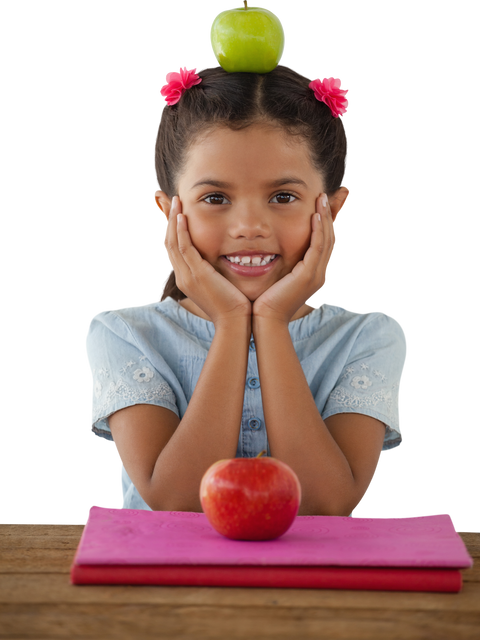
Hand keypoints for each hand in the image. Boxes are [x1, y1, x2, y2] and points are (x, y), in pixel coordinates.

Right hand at [162, 196, 252, 327]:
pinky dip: (181, 230)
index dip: (172, 230)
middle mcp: (182, 276)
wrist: (236, 322)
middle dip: (167, 220)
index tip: (176, 213)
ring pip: (172, 242)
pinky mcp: (196, 274)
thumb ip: (218, 273)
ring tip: (176, 201)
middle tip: (170, 200)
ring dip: (173, 219)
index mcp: (186, 279)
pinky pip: (183, 247)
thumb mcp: (222, 286)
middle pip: (167, 243)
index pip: (173, 250)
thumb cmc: (235, 307)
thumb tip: (223, 263)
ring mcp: (187, 275)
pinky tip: (183, 216)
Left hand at [252, 194, 337, 324]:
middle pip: (330, 240)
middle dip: (328, 217)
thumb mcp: (279, 281)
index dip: (324, 226)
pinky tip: (315, 215)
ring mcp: (317, 275)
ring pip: (327, 240)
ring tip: (321, 199)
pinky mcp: (309, 275)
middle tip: (323, 197)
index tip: (319, 208)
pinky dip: (317, 230)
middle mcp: (321, 275)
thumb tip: (274, 255)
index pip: (325, 246)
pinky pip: (317, 247)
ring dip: (325, 218)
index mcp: (315, 277)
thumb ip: (283, 269)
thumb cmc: (266, 303)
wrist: (266, 320)